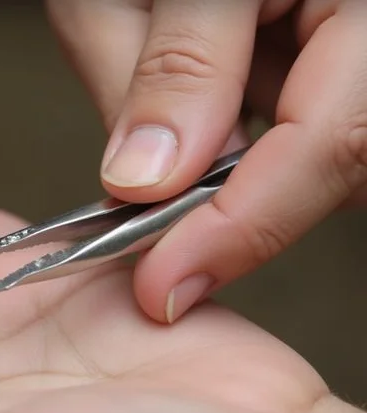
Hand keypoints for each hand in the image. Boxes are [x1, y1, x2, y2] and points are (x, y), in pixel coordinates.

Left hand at [47, 0, 366, 322]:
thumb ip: (169, 69)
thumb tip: (145, 182)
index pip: (335, 142)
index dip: (245, 228)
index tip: (166, 287)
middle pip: (338, 159)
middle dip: (239, 196)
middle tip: (155, 209)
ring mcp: (353, 45)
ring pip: (317, 148)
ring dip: (234, 152)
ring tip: (186, 87)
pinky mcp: (327, 51)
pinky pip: (292, 113)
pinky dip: (232, 124)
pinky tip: (205, 84)